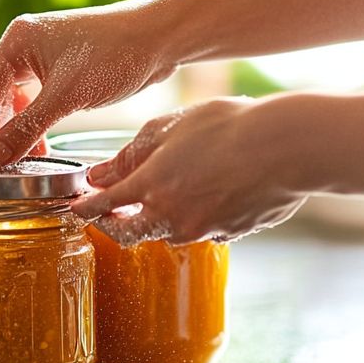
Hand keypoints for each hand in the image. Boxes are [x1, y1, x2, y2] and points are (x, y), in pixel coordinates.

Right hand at [0, 2, 179, 165]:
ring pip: (12, 103)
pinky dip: (30, 127)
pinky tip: (35, 149)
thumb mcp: (66, 96)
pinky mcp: (60, 71)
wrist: (158, 37)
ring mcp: (41, 59)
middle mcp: (22, 48)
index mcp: (16, 44)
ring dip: (7, 133)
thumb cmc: (116, 53)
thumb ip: (27, 129)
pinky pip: (33, 104)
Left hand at [70, 96, 308, 244]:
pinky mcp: (228, 235)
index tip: (76, 209)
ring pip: (166, 233)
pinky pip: (201, 231)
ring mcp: (201, 230)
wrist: (288, 147)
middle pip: (129, 233)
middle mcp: (170, 217)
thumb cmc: (229, 127)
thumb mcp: (170, 129)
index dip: (84, 209)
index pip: (102, 207)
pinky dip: (194, 218)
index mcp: (150, 187)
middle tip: (108, 214)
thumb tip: (99, 174)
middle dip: (113, 225)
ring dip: (157, 220)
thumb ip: (130, 154)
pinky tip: (208, 194)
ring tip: (165, 194)